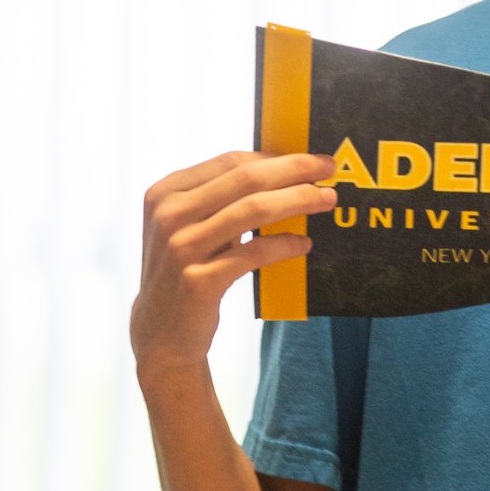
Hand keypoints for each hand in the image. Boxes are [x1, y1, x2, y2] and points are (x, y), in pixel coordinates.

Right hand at [130, 151, 337, 376]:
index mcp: (165, 193)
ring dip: (298, 200)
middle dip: (294, 169)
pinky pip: (255, 252)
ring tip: (326, 200)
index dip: (274, 156)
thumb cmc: (184, 272)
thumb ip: (220, 200)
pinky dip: (284, 244)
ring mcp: (181, 248)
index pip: (230, 162)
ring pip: (253, 210)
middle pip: (245, 178)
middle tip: (328, 168)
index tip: (308, 159)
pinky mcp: (199, 281)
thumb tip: (281, 170)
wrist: (161, 333)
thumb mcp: (188, 228)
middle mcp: (169, 215)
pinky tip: (303, 244)